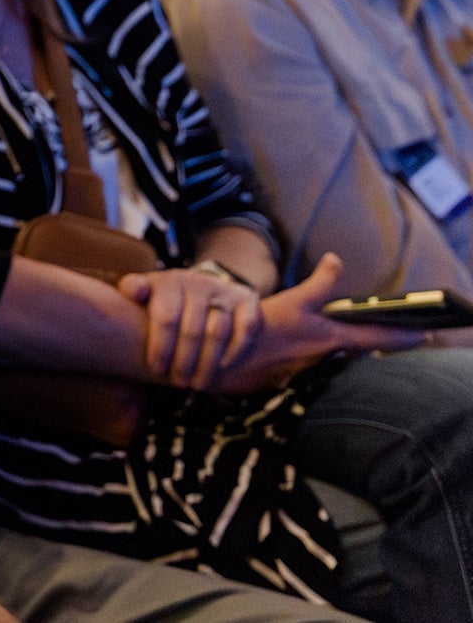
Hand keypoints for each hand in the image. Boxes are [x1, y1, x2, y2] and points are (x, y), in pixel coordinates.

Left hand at [117, 266, 261, 388]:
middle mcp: (198, 282)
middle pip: (192, 330)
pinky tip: (223, 366)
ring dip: (207, 363)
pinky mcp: (246, 299)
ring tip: (198, 383)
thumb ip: (133, 288)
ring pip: (218, 332)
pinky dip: (235, 350)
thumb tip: (136, 291)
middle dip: (183, 362)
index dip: (161, 347)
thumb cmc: (165, 300)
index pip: (166, 318)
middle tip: (178, 382)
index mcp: (170, 281)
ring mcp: (224, 290)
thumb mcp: (146, 292)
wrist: (202, 290)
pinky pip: (246, 328)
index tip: (157, 369)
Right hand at [205, 254, 426, 395]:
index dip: (402, 335)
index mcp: (327, 336)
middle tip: (410, 333)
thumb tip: (335, 261)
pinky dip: (330, 355)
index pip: (377, 336)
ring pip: (344, 355)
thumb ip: (318, 284)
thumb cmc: (254, 329)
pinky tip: (322, 349)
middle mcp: (325, 355)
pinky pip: (321, 364)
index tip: (422, 331)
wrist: (217, 362)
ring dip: (357, 347)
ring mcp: (311, 369)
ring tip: (370, 336)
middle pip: (364, 347)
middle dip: (386, 339)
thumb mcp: (289, 301)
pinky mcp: (295, 377)